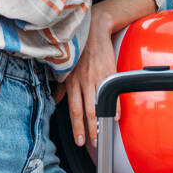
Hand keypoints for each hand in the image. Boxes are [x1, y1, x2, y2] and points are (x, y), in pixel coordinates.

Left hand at [57, 10, 118, 146]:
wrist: (94, 29)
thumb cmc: (78, 48)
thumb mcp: (64, 67)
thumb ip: (60, 86)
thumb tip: (55, 100)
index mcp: (71, 81)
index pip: (74, 109)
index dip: (76, 126)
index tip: (79, 140)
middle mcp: (83, 81)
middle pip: (87, 111)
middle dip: (90, 130)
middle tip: (93, 143)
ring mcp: (97, 77)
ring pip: (99, 105)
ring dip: (102, 122)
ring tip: (104, 134)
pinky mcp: (109, 72)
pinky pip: (113, 93)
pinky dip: (116, 107)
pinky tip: (117, 117)